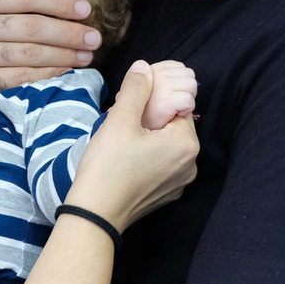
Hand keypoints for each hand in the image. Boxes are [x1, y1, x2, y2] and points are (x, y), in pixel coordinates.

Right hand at [0, 0, 100, 152]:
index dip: (59, 1)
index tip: (85, 8)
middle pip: (32, 27)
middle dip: (70, 32)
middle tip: (96, 36)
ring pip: (29, 54)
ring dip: (64, 55)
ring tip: (87, 55)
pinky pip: (19, 78)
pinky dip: (45, 75)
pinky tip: (64, 72)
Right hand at [68, 60, 198, 230]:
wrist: (94, 215)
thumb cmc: (107, 167)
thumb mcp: (119, 120)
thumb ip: (136, 89)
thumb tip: (144, 68)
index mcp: (186, 143)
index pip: (178, 106)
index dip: (155, 100)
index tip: (132, 104)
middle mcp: (190, 164)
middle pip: (174, 127)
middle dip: (152, 119)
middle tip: (123, 121)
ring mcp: (179, 183)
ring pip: (167, 147)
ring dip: (150, 138)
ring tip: (122, 141)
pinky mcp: (166, 195)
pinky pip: (162, 166)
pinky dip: (148, 158)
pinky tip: (126, 160)